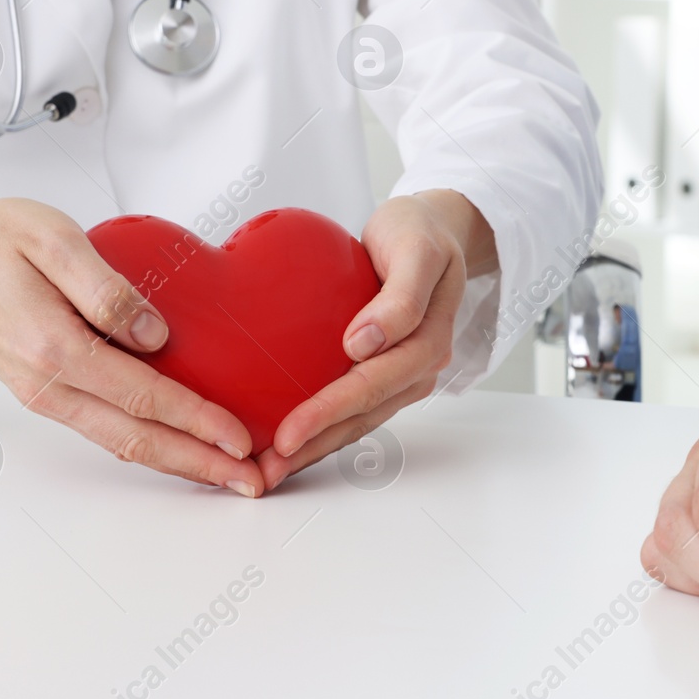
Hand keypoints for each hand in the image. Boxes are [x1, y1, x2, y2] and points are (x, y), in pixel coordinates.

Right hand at [0, 195, 265, 495]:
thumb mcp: (54, 240)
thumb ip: (107, 290)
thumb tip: (156, 334)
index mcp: (52, 348)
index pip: (142, 397)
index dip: (197, 421)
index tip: (240, 439)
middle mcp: (46, 384)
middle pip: (135, 440)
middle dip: (199, 465)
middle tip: (251, 483)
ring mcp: (43, 394)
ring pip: (120, 443)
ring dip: (177, 462)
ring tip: (226, 473)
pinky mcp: (45, 391)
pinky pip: (104, 428)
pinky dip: (148, 444)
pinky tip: (181, 446)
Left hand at [258, 190, 493, 489]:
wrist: (432, 229)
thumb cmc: (419, 233)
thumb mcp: (418, 251)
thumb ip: (401, 297)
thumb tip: (364, 343)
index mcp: (428, 342)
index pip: (371, 385)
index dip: (328, 412)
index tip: (287, 434)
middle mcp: (418, 367)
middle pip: (363, 415)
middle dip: (313, 445)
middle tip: (266, 469)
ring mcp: (404, 374)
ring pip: (359, 421)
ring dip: (316, 447)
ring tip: (271, 469)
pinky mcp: (386, 371)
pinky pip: (356, 408)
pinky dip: (325, 428)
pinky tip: (293, 441)